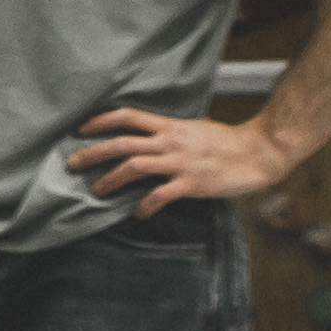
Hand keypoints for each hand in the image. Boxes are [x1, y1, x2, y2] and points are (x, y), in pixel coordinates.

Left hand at [70, 105, 285, 214]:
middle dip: (93, 153)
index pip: (128, 117)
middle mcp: (170, 142)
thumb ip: (168, 133)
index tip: (81, 130)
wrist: (258, 152)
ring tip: (96, 191)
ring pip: (134, 166)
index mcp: (169, 127)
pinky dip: (145, 204)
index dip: (101, 122)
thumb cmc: (226, 141)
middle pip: (122, 143)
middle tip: (72, 163)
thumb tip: (146, 138)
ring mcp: (180, 162)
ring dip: (110, 180)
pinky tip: (137, 212)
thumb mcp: (193, 129)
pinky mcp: (192, 183)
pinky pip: (160, 194)